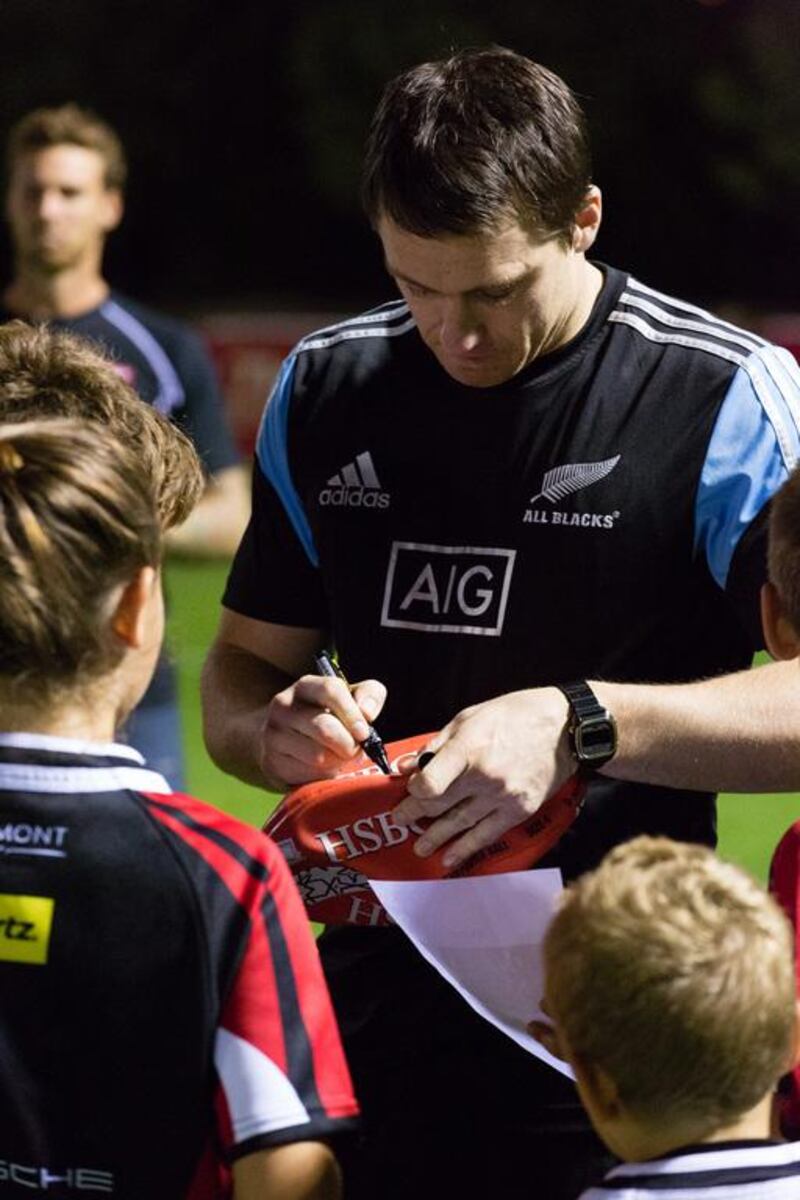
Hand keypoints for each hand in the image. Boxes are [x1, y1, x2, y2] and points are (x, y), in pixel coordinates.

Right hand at [259, 673, 386, 786]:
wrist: (284, 740)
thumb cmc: (327, 716)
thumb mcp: (350, 699)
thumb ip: (369, 695)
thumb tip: (367, 712)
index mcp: (306, 686)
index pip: (331, 690)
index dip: (352, 713)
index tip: (364, 733)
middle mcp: (284, 706)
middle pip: (325, 728)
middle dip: (348, 745)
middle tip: (355, 751)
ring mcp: (273, 734)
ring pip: (318, 755)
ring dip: (337, 762)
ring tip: (337, 757)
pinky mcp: (271, 762)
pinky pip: (308, 774)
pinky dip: (322, 775)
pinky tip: (321, 767)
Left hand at [392, 688, 571, 868]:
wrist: (564, 729)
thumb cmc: (515, 715)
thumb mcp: (469, 717)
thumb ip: (437, 745)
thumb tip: (408, 766)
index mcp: (468, 748)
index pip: (430, 783)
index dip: (414, 791)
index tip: (410, 791)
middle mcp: (484, 776)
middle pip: (440, 804)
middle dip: (416, 815)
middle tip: (402, 821)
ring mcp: (503, 796)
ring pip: (459, 823)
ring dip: (435, 837)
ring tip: (420, 848)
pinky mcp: (519, 810)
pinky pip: (486, 834)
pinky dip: (465, 848)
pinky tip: (449, 858)